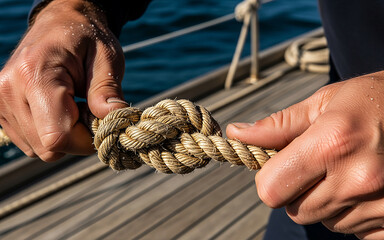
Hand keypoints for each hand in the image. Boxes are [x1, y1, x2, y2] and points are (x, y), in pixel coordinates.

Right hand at [0, 0, 127, 160]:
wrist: (60, 24)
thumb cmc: (87, 38)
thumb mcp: (106, 58)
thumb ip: (107, 90)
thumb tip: (113, 120)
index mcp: (35, 74)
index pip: (57, 137)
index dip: (85, 140)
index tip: (100, 122)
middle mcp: (9, 91)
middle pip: (48, 148)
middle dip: (77, 139)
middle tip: (89, 111)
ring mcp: (1, 102)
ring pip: (39, 150)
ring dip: (64, 138)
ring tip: (73, 107)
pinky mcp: (1, 111)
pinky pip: (31, 143)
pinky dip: (51, 134)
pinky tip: (59, 111)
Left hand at [226, 74, 383, 238]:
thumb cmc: (372, 100)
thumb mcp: (324, 102)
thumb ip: (278, 125)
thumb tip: (238, 133)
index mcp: (332, 143)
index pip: (270, 189)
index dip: (269, 179)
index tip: (279, 166)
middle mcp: (358, 178)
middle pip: (295, 210)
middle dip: (298, 190)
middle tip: (319, 164)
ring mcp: (382, 203)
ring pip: (326, 221)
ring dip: (328, 201)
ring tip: (348, 170)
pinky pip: (356, 231)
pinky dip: (354, 213)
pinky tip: (367, 186)